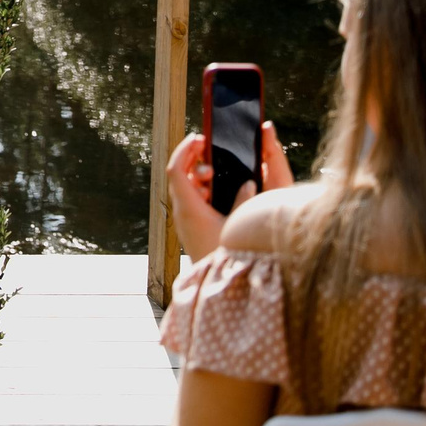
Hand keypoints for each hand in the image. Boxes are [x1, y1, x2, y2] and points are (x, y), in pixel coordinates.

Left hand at [166, 121, 292, 262]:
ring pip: (183, 187)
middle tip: (211, 151)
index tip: (200, 138)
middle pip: (179, 175)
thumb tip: (249, 183)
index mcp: (189, 208)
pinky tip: (216, 191)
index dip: (186, 150)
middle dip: (193, 158)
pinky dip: (200, 188)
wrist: (215, 286)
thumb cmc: (226, 257)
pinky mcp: (188, 227)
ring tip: (215, 172)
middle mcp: (181, 212)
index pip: (177, 169)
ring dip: (197, 174)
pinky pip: (189, 198)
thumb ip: (243, 203)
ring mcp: (183, 220)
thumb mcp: (238, 226)